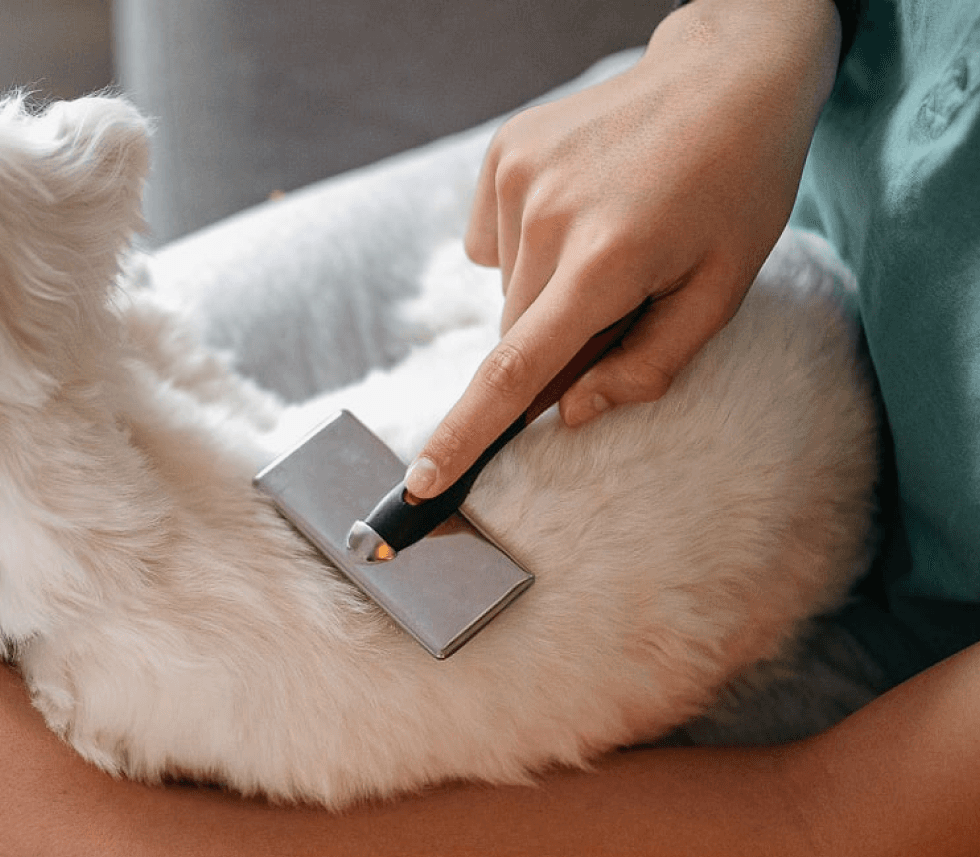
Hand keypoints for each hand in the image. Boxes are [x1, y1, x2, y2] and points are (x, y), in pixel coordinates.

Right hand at [405, 0, 841, 497]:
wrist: (726, 72)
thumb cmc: (736, 187)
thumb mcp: (722, 288)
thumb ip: (648, 364)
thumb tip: (572, 411)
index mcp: (607, 260)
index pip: (516, 369)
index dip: (465, 435)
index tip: (420, 484)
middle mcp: (547, 219)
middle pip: (517, 334)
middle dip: (556, 342)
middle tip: (622, 299)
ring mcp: (516, 178)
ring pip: (507, 289)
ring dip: (546, 289)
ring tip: (610, 233)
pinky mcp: (500, 154)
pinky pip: (493, 241)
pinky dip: (527, 244)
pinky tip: (579, 205)